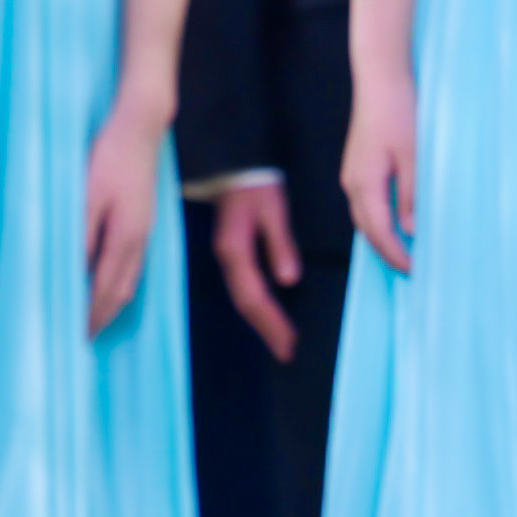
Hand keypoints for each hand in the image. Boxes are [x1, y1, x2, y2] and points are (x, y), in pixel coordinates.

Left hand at [82, 114, 161, 336]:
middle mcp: (139, 241)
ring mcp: (145, 230)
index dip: (91, 315)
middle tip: (85, 336)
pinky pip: (132, 264)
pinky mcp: (143, 219)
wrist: (141, 128)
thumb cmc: (109, 159)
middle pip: (122, 291)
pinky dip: (119, 283)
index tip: (77, 336)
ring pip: (129, 279)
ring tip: (95, 317)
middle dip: (104, 316)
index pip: (105, 290)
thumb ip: (82, 237)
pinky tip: (109, 280)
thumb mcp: (88, 197)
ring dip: (112, 302)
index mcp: (125, 239)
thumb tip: (73, 273)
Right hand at [211, 178, 304, 360]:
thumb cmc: (255, 184)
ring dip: (261, 321)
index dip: (272, 323)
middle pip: (245, 304)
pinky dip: (257, 306)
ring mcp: (226, 257)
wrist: (231, 164)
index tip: (290, 344)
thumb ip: (280, 243)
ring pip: (242, 298)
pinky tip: (269, 314)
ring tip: (281, 340)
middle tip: (288, 352)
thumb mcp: (273, 209)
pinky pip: (243, 287)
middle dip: (267, 329)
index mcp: (235, 251)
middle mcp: (227, 259)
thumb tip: (289, 280)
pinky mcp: (231, 253)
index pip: (254, 297)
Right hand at [342, 69, 419, 274]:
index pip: (378, 231)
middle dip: (387, 251)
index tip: (414, 270)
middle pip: (366, 229)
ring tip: (406, 249)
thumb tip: (411, 229)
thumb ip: (411, 193)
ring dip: (383, 235)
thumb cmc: (399, 110)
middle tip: (412, 268)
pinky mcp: (359, 164)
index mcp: (364, 183)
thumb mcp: (413, 154)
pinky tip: (396, 219)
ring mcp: (353, 173)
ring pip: (365, 216)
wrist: (381, 77)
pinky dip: (380, 218)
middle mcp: (353, 182)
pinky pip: (366, 202)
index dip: (395, 254)